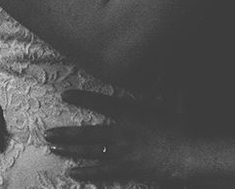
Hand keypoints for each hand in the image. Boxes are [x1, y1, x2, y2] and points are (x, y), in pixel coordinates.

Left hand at [45, 90, 185, 183]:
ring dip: (69, 150)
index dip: (81, 98)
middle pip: (87, 132)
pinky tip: (72, 171)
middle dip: (65, 132)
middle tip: (46, 132)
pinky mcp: (125, 168)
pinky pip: (100, 171)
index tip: (65, 95)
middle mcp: (121, 132)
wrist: (187, 155)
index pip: (100, 103)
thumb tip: (165, 62)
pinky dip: (85, 171)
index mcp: (131, 112)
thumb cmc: (183, 127)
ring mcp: (121, 152)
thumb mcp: (175, 98)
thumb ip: (166, 81)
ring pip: (88, 151)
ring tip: (53, 147)